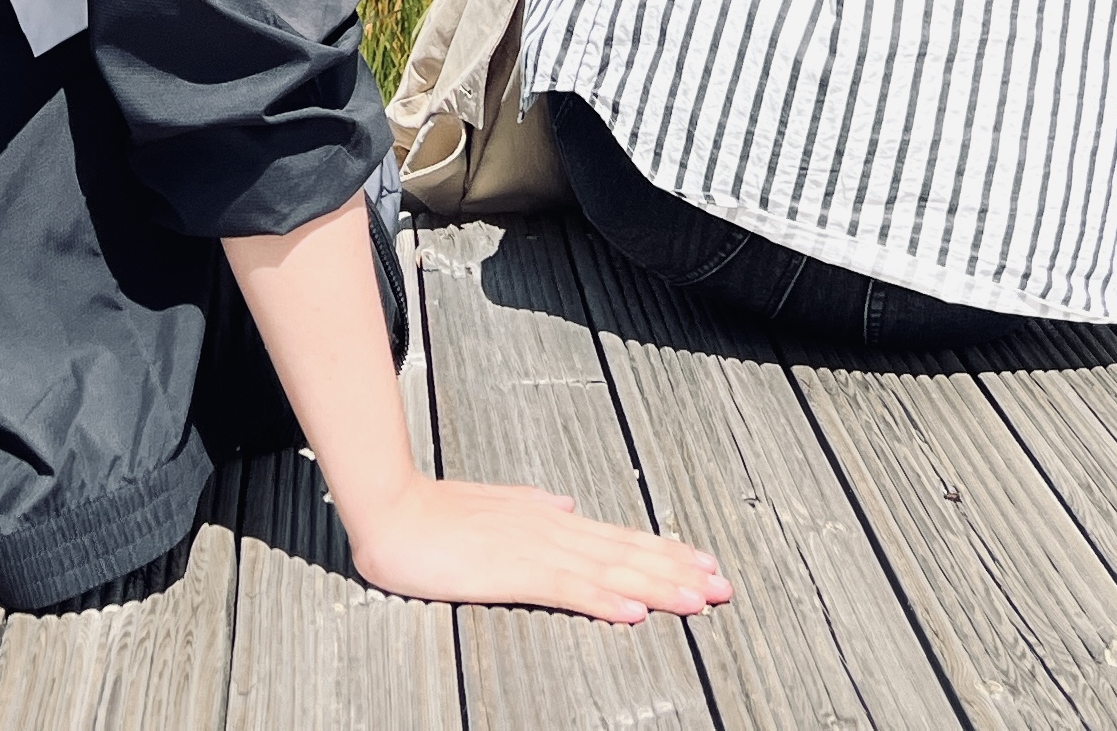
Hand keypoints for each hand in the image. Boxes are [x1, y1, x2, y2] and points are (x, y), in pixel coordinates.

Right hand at [338, 469, 732, 623]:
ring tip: (698, 601)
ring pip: (611, 571)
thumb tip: (568, 504)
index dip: (664, 551)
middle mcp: (554, 530)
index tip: (703, 562)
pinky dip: (604, 601)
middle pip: (628, 554)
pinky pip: (568, 589)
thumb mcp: (495, 505)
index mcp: (550, 519)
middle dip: (679, 572)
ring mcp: (536, 550)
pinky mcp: (513, 572)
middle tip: (723, 586)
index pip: (619, 538)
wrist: (392, 509)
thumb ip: (533, 506)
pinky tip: (633, 612)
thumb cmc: (435, 513)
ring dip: (658, 587)